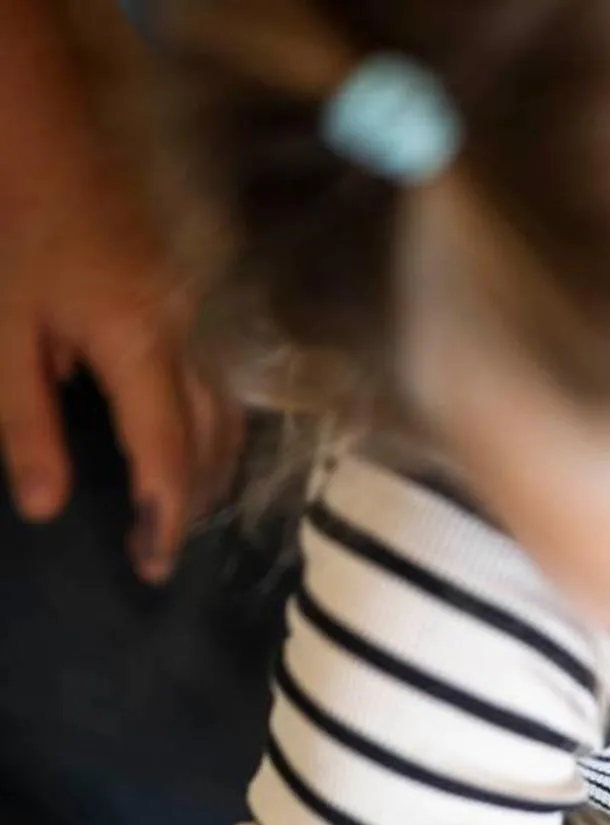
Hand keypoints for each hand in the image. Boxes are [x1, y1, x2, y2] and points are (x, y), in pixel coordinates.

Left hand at [0, 47, 238, 577]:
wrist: (44, 118)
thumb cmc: (18, 218)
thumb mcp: (3, 327)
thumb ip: (27, 421)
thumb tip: (48, 505)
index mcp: (141, 345)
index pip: (168, 459)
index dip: (163, 520)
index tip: (151, 567)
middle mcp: (190, 333)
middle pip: (215, 443)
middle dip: (194, 502)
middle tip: (165, 548)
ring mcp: (203, 308)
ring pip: (232, 411)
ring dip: (215, 468)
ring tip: (187, 506)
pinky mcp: (199, 289)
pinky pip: (228, 376)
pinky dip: (220, 422)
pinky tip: (202, 437)